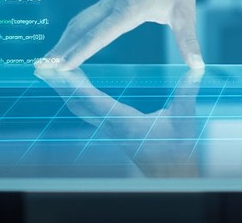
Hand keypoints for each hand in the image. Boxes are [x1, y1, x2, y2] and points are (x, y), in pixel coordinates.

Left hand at [34, 62, 204, 176]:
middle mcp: (111, 126)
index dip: (75, 84)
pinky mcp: (113, 130)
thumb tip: (197, 68)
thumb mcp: (183, 116)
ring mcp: (110, 130)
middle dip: (60, 84)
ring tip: (54, 72)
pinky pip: (88, 110)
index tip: (59, 70)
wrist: (172, 174)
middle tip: (44, 67)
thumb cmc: (178, 148)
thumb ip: (186, 91)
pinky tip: (77, 85)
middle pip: (77, 104)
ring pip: (80, 108)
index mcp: (124, 122)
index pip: (93, 100)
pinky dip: (78, 95)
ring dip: (66, 90)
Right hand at [37, 0, 208, 71]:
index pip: (98, 35)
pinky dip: (74, 30)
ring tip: (49, 59)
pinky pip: (87, 16)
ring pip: (80, 21)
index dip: (79, 52)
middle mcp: (113, 4)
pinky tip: (71, 39)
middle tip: (42, 69)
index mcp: (128, 9)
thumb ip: (188, 40)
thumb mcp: (186, 11)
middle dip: (61, 49)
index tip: (61, 66)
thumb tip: (197, 66)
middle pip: (80, 29)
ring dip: (64, 40)